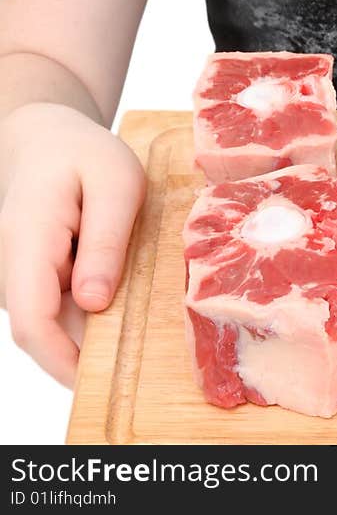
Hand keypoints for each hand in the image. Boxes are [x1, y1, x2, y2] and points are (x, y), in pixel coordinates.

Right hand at [0, 102, 145, 386]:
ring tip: (134, 288)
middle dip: (89, 344)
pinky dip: (89, 307)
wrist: (45, 139)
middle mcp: (11, 268)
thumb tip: (95, 303)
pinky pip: (57, 308)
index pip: (31, 322)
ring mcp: (17, 278)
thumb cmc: (82, 153)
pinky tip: (118, 282)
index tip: (103, 377)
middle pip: (43, 330)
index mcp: (28, 240)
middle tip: (143, 332)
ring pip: (52, 321)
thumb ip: (107, 239)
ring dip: (92, 323)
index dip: (63, 360)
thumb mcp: (116, 180)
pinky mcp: (30, 282)